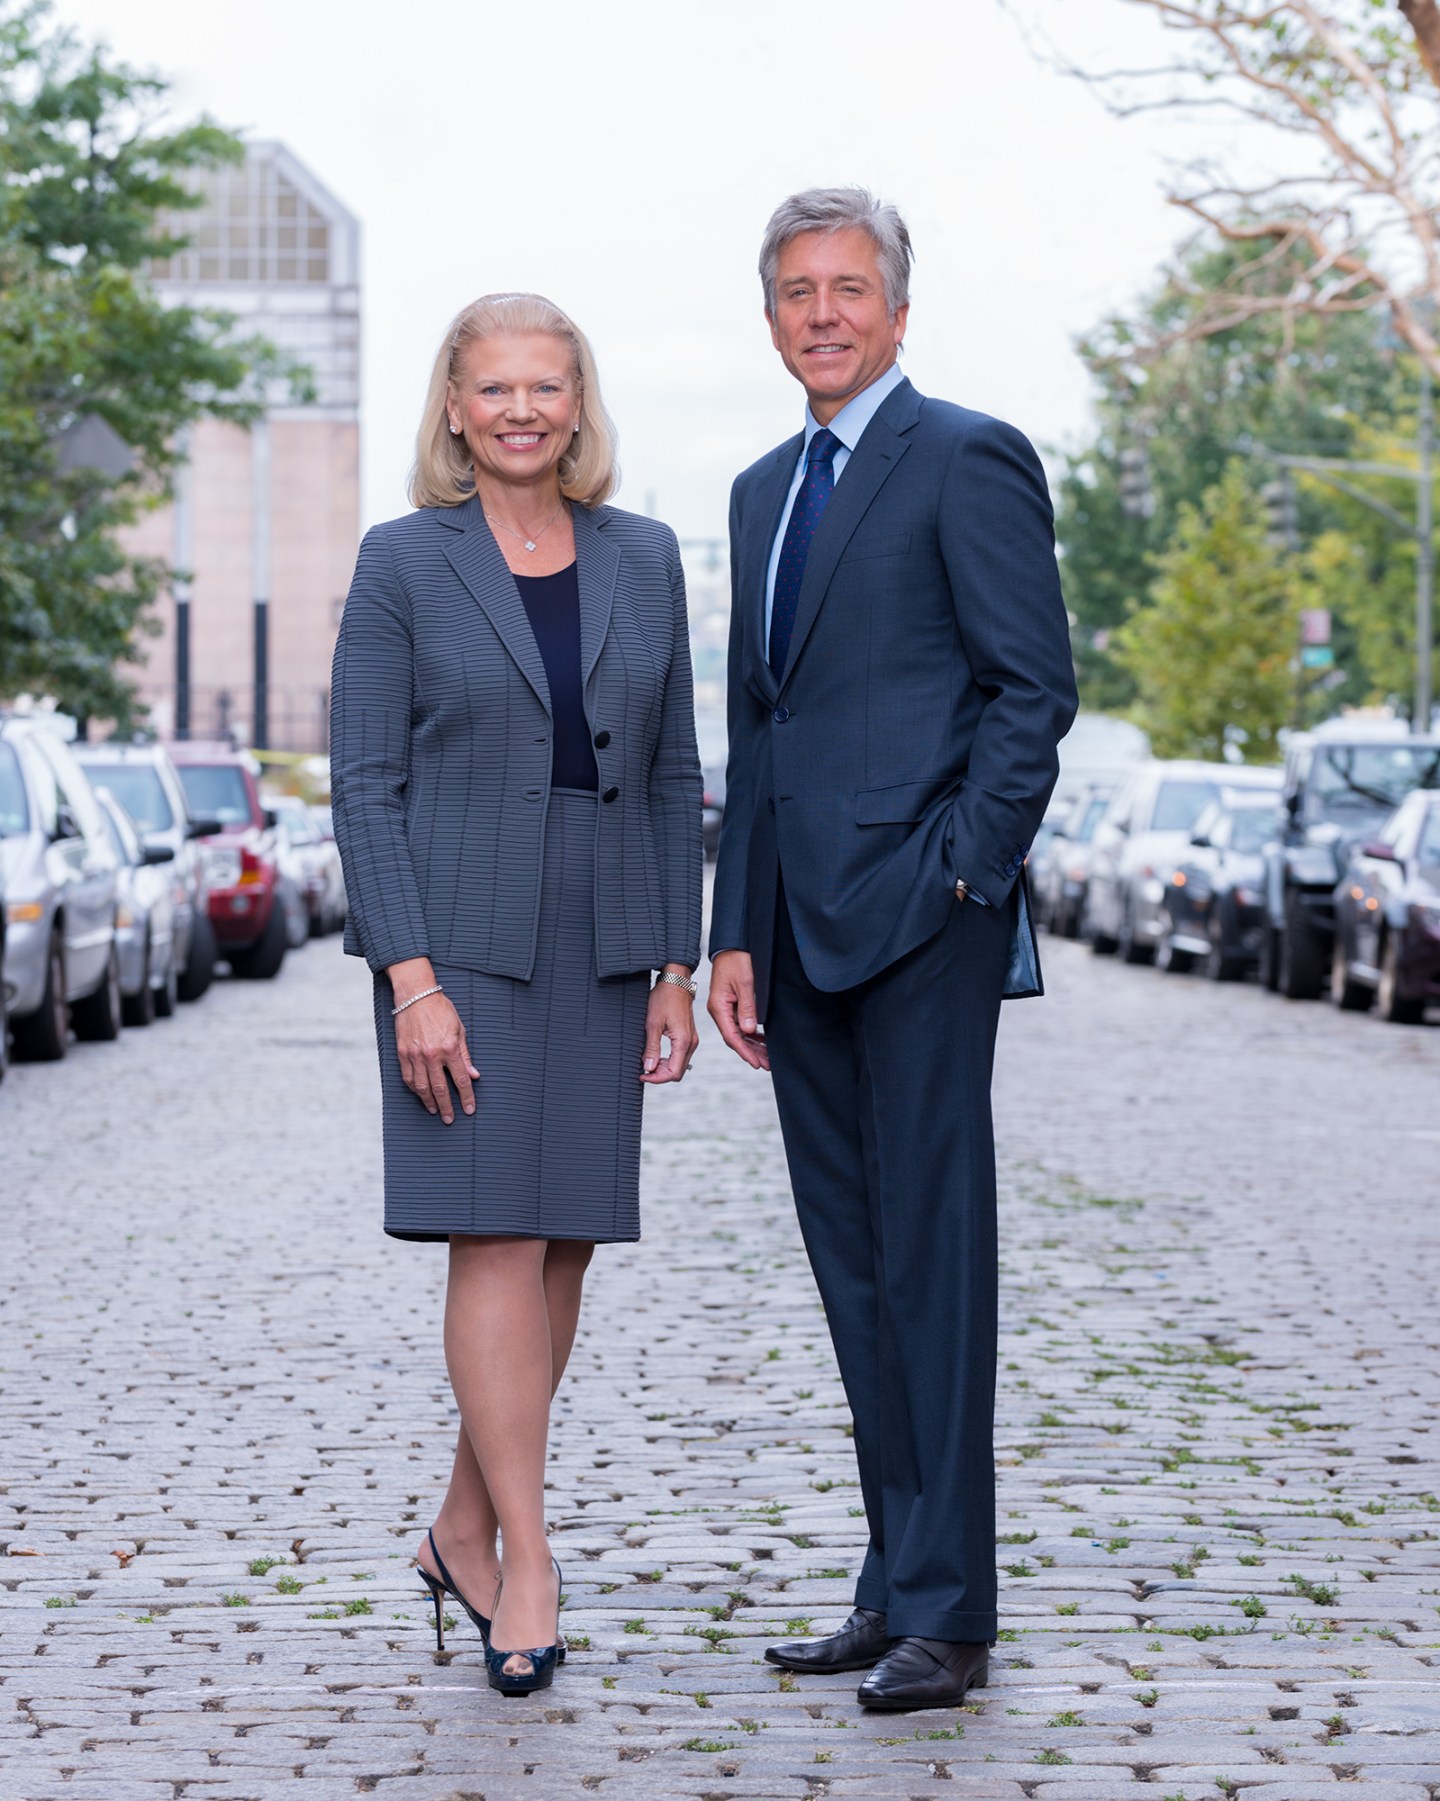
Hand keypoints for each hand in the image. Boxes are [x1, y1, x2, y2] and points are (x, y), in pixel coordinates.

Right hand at [393, 989, 477, 1123]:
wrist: (416, 995)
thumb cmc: (440, 1010)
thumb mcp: (459, 1029)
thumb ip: (465, 1055)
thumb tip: (474, 1075)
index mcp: (449, 1048)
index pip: (461, 1079)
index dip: (466, 1097)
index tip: (469, 1109)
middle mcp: (431, 1055)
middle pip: (440, 1088)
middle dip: (446, 1106)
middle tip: (450, 1119)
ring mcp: (414, 1055)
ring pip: (421, 1087)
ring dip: (428, 1102)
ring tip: (434, 1110)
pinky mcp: (402, 1053)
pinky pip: (408, 1077)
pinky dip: (414, 1089)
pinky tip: (420, 1095)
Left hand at [641, 973, 697, 1084]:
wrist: (676, 983)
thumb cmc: (664, 999)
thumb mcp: (653, 1023)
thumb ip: (652, 1048)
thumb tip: (649, 1068)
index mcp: (683, 1041)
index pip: (673, 1072)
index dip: (657, 1078)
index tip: (642, 1075)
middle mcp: (691, 1043)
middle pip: (678, 1072)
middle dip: (660, 1075)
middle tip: (643, 1070)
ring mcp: (692, 1040)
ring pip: (679, 1065)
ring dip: (664, 1068)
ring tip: (648, 1061)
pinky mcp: (689, 1037)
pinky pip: (681, 1056)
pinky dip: (669, 1060)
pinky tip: (657, 1055)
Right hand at [707, 950, 768, 1071]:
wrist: (731, 946)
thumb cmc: (737, 961)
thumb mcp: (746, 983)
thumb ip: (747, 1007)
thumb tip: (749, 1031)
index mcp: (718, 1007)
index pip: (731, 1036)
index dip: (744, 1051)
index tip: (756, 1063)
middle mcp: (719, 1010)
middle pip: (735, 1038)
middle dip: (750, 1053)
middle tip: (766, 1065)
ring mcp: (724, 1008)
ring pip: (739, 1033)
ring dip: (752, 1045)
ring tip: (767, 1057)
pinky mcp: (731, 1004)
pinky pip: (741, 1024)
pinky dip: (751, 1034)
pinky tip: (762, 1041)